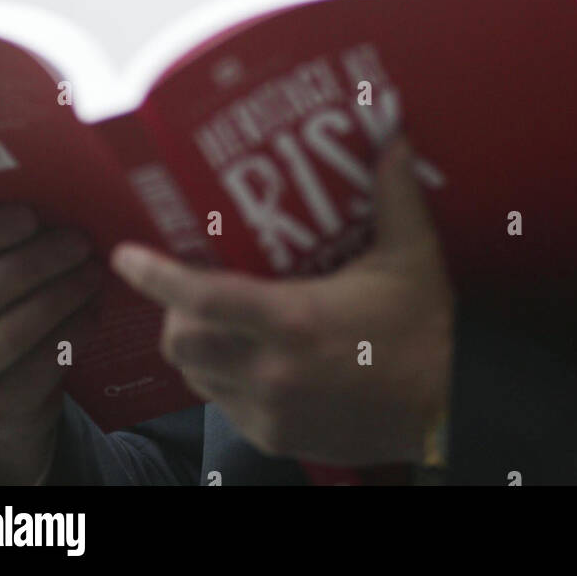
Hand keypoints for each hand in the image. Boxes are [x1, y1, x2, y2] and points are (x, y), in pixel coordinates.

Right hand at [0, 205, 103, 482]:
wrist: (3, 392)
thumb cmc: (0, 310)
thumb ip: (1, 242)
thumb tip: (53, 193)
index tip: (30, 216)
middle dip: (38, 261)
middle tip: (79, 241)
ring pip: (15, 329)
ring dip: (62, 294)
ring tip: (93, 271)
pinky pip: (42, 361)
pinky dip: (74, 328)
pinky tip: (94, 307)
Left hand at [111, 137, 453, 466]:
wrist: (449, 409)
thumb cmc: (428, 329)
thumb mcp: (413, 255)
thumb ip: (394, 194)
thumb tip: (392, 138)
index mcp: (294, 321)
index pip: (202, 299)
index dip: (156, 276)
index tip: (126, 254)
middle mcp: (272, 371)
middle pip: (182, 342)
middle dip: (172, 313)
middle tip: (187, 286)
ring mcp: (271, 411)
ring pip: (197, 378)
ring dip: (195, 347)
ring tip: (215, 319)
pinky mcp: (279, 438)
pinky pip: (225, 408)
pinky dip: (223, 380)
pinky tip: (249, 358)